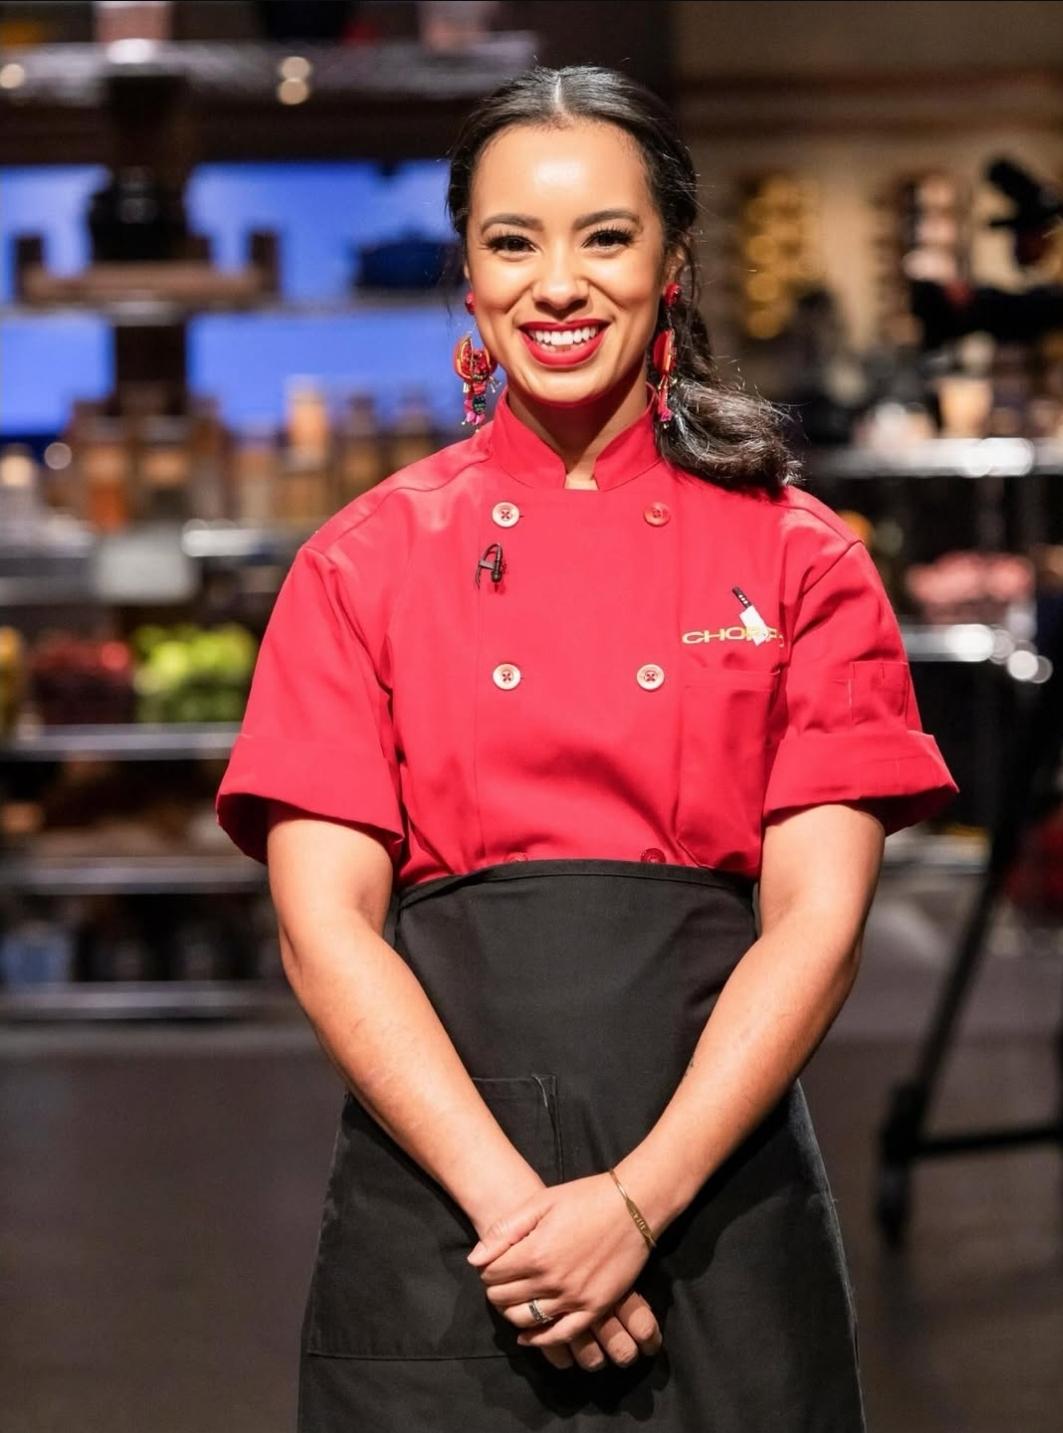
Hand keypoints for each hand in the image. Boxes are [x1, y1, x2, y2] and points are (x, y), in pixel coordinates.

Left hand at [467, 1173, 658, 1367]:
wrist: (632, 1207)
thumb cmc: (584, 1198)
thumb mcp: (541, 1203)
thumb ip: (504, 1231)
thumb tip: (475, 1260)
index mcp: (535, 1253)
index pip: (492, 1275)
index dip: (487, 1270)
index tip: (493, 1264)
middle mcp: (552, 1281)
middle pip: (505, 1299)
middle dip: (496, 1290)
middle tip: (501, 1281)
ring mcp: (574, 1298)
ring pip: (527, 1320)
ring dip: (513, 1312)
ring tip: (513, 1300)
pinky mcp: (595, 1308)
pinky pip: (561, 1335)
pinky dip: (540, 1340)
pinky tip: (529, 1336)